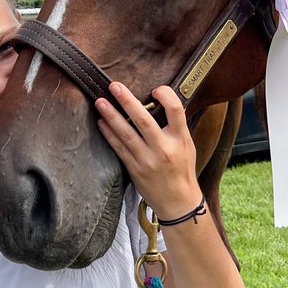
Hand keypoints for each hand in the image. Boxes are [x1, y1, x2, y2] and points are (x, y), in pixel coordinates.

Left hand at [95, 83, 200, 220]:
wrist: (178, 201)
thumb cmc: (183, 169)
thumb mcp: (187, 145)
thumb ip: (175, 126)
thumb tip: (159, 103)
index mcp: (180, 139)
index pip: (176, 110)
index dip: (165, 95)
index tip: (155, 89)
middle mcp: (164, 148)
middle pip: (144, 120)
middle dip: (127, 101)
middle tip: (114, 86)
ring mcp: (148, 160)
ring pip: (126, 134)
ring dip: (111, 116)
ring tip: (100, 102)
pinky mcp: (135, 169)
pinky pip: (119, 149)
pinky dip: (109, 135)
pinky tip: (101, 123)